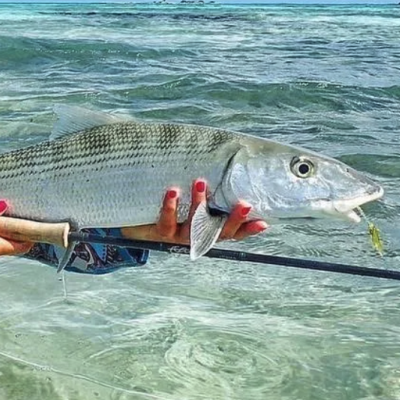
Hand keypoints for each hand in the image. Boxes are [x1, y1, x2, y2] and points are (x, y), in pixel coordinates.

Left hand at [121, 179, 267, 243]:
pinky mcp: (159, 232)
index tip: (264, 222)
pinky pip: (167, 222)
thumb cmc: (169, 205)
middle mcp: (195, 235)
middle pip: (218, 232)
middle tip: (244, 204)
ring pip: (193, 226)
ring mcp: (178, 236)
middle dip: (232, 219)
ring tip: (200, 182)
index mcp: (206, 229)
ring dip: (199, 204)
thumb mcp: (190, 199)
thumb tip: (229, 163)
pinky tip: (173, 192)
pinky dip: (170, 206)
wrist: (135, 220)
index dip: (248, 229)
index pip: (232, 232)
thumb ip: (209, 189)